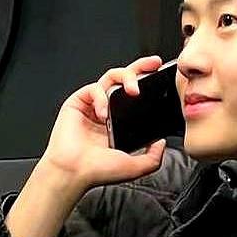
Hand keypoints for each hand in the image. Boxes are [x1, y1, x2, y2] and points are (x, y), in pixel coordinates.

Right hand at [41, 58, 168, 192]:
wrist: (74, 172)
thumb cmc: (97, 171)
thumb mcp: (136, 167)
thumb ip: (153, 157)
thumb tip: (162, 143)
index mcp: (119, 124)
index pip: (136, 98)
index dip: (148, 85)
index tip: (162, 77)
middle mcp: (106, 112)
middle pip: (125, 80)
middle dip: (141, 68)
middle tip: (153, 64)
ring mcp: (92, 106)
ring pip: (111, 78)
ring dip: (126, 77)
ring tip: (133, 90)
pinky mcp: (77, 103)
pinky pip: (93, 88)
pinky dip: (101, 97)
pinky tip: (103, 113)